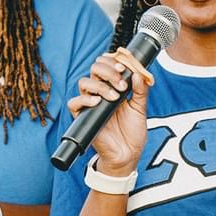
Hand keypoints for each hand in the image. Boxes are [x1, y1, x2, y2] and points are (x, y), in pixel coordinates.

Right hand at [67, 48, 152, 174]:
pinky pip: (74, 103)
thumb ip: (141, 90)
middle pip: (94, 69)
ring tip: (115, 97)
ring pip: (84, 83)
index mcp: (113, 87)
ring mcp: (91, 104)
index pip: (106, 65)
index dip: (112, 61)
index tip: (124, 67)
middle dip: (108, 71)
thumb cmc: (132, 132)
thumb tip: (138, 73)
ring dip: (100, 85)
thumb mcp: (141, 108)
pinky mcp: (83, 117)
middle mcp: (100, 93)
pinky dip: (84, 100)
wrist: (128, 154)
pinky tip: (98, 102)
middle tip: (121, 82)